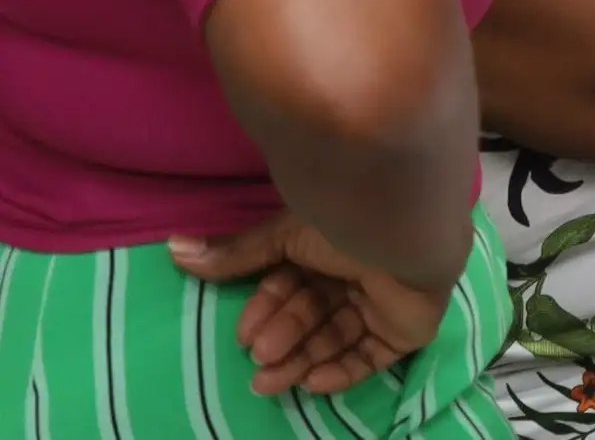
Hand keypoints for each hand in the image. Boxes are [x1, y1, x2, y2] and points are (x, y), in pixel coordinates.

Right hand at [168, 211, 451, 397]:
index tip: (244, 334)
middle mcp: (358, 274)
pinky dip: (342, 371)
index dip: (268, 309)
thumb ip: (236, 254)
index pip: (293, 286)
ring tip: (269, 381)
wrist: (407, 234)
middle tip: (259, 358)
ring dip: (301, 360)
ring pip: (336, 339)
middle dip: (283, 338)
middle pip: (313, 316)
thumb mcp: (285, 236)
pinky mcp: (407, 328)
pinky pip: (371, 357)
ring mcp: (385, 302)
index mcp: (332, 248)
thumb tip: (174, 250)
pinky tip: (313, 383)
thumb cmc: (346, 224)